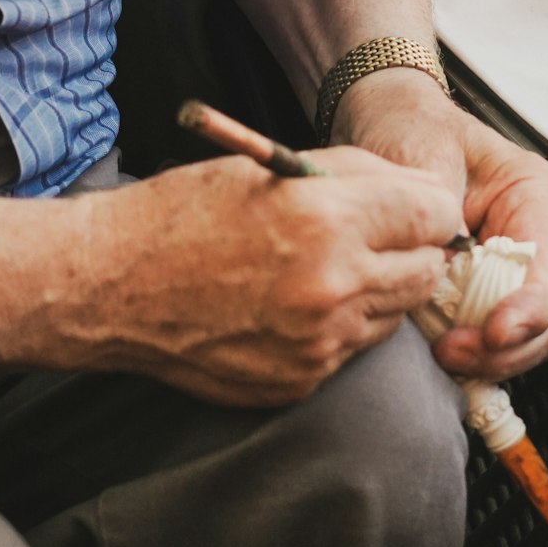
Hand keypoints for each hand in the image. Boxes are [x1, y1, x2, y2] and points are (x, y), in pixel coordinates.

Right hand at [73, 147, 465, 406]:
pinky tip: (292, 304)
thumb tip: (412, 188)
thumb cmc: (183, 214)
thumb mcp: (271, 165)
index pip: (434, 215)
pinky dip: (337, 327)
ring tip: (324, 268)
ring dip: (376, 290)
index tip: (415, 207)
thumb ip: (353, 173)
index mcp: (327, 220)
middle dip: (412, 250)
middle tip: (378, 236)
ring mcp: (318, 343)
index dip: (427, 206)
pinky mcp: (299, 381)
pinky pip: (350, 350)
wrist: (113, 287)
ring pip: (394, 314)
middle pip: (427, 271)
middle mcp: (332, 287)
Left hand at [335, 72, 547, 383]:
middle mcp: (531, 232)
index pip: (547, 262)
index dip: (528, 308)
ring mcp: (510, 265)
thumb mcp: (422, 155)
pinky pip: (493, 334)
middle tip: (455, 353)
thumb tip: (443, 267)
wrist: (386, 125)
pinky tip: (442, 352)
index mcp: (530, 192)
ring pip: (528, 333)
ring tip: (445, 354)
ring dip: (492, 357)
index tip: (494, 333)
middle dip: (509, 346)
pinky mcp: (482, 288)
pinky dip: (475, 353)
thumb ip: (437, 209)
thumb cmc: (410, 129)